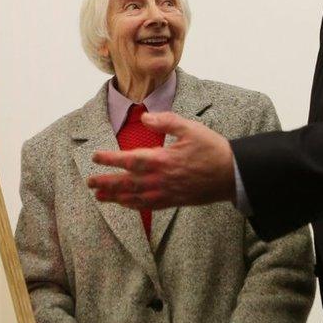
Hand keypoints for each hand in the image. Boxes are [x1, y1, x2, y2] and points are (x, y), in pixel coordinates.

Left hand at [87, 111, 235, 209]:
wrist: (233, 174)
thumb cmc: (212, 149)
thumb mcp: (190, 128)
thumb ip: (165, 121)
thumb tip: (145, 116)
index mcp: (162, 159)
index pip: (129, 160)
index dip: (110, 159)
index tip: (95, 157)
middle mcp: (160, 179)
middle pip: (126, 182)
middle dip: (106, 182)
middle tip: (89, 182)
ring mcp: (166, 192)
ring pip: (134, 197)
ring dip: (115, 197)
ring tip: (99, 196)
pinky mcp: (173, 201)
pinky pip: (148, 206)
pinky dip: (133, 205)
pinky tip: (124, 204)